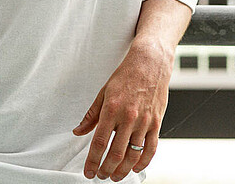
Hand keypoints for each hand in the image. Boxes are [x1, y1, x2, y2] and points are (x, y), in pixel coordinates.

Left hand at [73, 39, 172, 180]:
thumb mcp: (104, 92)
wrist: (150, 62)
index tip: (88, 171)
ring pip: (133, 155)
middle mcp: (128, 117)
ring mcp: (144, 121)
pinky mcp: (156, 122)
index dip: (92, 161)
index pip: (99, 142)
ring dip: (123, 170)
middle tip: (100, 176)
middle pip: (116, 153)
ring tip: (115, 176)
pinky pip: (151, 148)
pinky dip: (143, 162)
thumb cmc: (127, 75)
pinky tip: (135, 168)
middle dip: (106, 170)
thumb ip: (91, 115)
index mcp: (112, 109)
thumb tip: (78, 131)